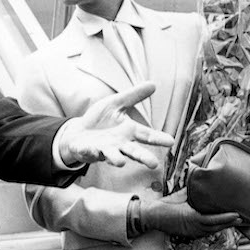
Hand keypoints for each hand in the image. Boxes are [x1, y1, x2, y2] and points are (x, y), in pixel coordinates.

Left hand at [58, 82, 173, 167]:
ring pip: (112, 156)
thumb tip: (153, 84)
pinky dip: (89, 152)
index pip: (146, 135)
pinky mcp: (88, 151)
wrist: (78, 132)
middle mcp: (119, 144)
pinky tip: (91, 150)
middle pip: (133, 152)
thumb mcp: (116, 104)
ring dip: (115, 159)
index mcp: (128, 132)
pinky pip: (89, 152)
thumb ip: (133, 96)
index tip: (171, 142)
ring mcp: (104, 149)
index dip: (158, 139)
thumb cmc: (100, 119)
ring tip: (121, 162)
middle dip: (143, 158)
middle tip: (154, 164)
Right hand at [142, 188, 241, 238]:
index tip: (237, 214)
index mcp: (192, 217)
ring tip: (235, 222)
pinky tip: (220, 225)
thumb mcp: (180, 195)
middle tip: (242, 219)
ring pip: (212, 231)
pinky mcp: (189, 235)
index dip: (226, 218)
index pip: (213, 220)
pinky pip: (205, 233)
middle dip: (229, 224)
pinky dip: (214, 229)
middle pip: (216, 227)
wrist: (152, 216)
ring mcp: (192, 232)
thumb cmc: (165, 205)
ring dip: (224, 227)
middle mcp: (194, 227)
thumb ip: (192, 189)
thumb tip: (201, 177)